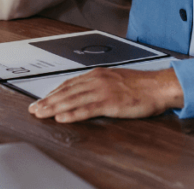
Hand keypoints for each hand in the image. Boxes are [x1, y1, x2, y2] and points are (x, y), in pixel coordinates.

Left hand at [28, 67, 183, 122]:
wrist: (159, 86)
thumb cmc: (141, 86)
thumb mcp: (115, 81)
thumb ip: (99, 85)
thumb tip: (86, 93)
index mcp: (97, 74)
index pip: (68, 84)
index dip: (53, 92)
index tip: (42, 99)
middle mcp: (96, 80)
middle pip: (66, 91)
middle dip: (48, 100)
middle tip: (34, 109)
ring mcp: (102, 91)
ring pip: (72, 99)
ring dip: (54, 107)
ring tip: (42, 114)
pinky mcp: (110, 103)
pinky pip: (87, 109)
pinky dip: (72, 114)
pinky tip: (62, 118)